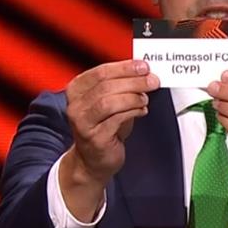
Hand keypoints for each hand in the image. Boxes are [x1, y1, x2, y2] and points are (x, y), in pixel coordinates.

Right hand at [59, 60, 158, 219]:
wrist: (93, 160)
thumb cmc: (103, 128)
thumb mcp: (110, 101)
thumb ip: (121, 85)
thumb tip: (143, 71)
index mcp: (77, 90)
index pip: (101, 72)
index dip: (125, 68)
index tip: (143, 66)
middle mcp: (76, 105)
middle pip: (106, 85)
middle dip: (133, 81)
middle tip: (152, 80)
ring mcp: (82, 122)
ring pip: (109, 102)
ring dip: (132, 97)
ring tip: (145, 98)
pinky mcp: (94, 138)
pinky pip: (116, 119)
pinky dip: (133, 112)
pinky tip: (141, 110)